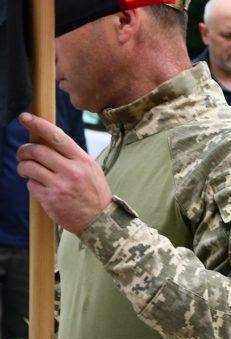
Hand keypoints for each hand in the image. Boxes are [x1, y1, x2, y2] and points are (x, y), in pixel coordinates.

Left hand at [16, 114, 111, 233]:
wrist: (99, 220)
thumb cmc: (94, 192)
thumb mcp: (90, 169)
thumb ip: (71, 156)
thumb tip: (47, 141)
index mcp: (82, 160)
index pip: (57, 137)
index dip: (38, 125)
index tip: (25, 118)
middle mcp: (71, 171)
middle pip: (37, 151)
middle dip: (23, 151)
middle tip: (22, 154)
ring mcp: (59, 185)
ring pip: (29, 168)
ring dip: (23, 167)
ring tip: (27, 170)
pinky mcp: (50, 199)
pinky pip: (30, 185)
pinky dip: (31, 184)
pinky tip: (40, 187)